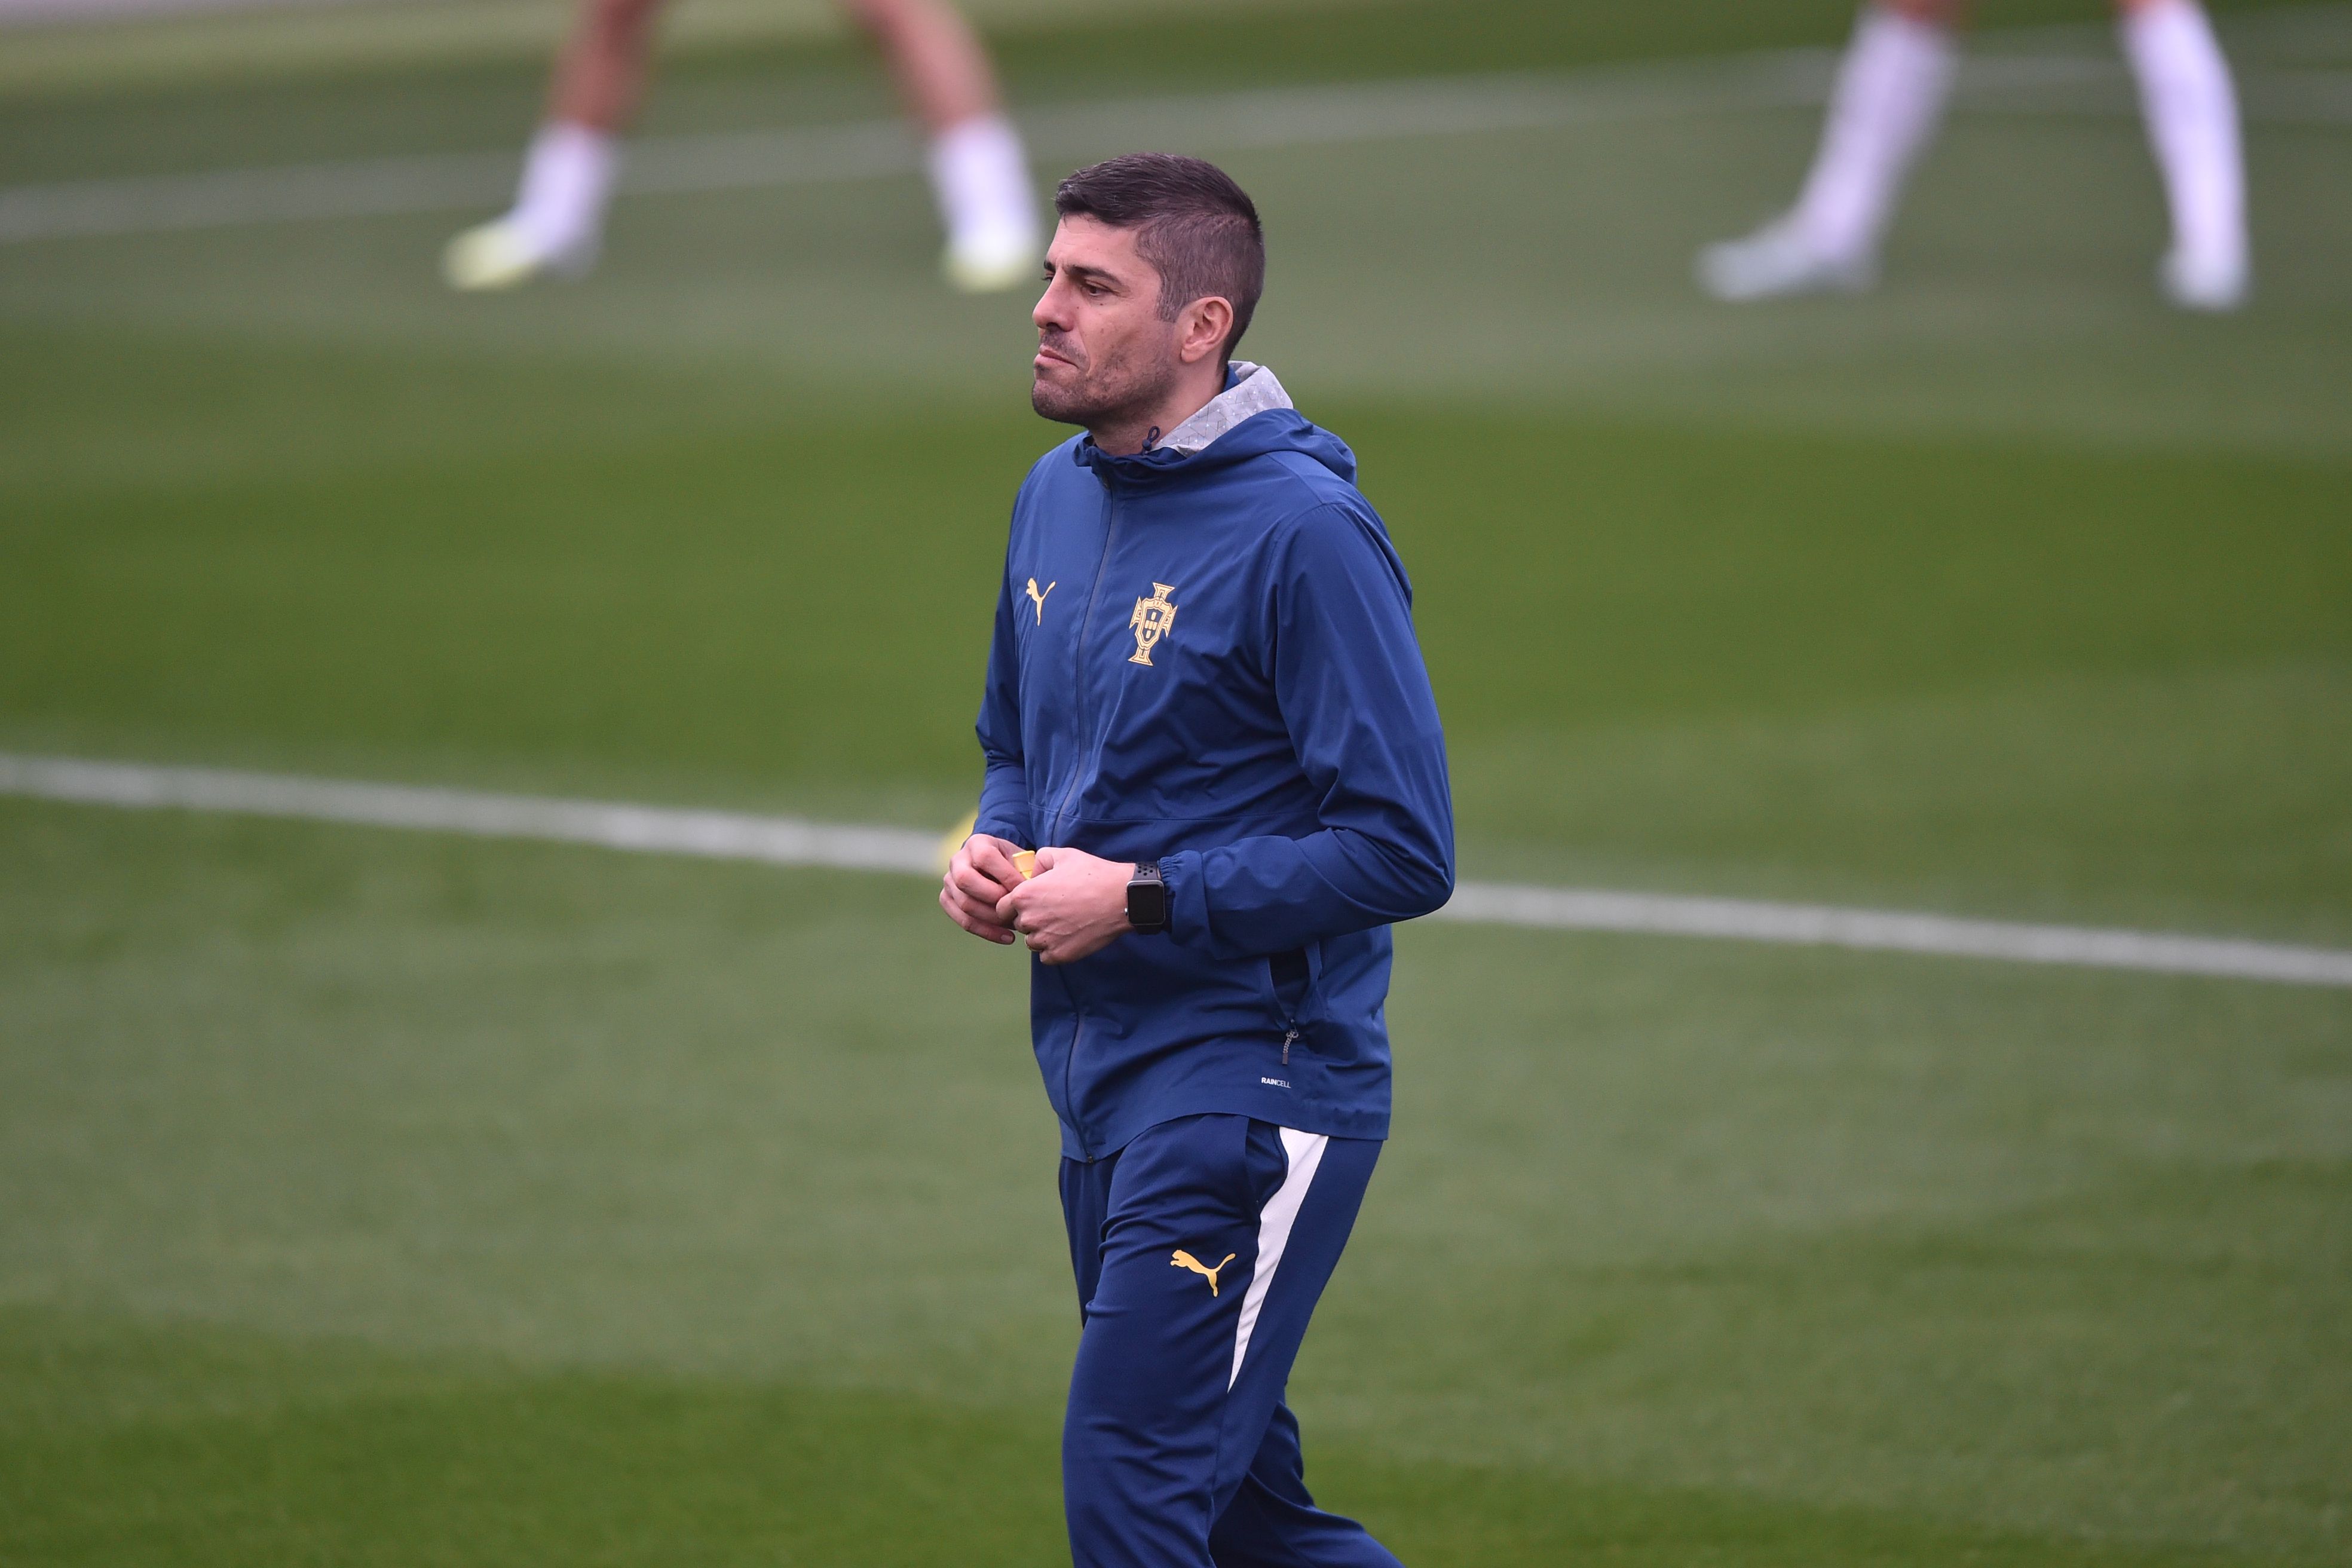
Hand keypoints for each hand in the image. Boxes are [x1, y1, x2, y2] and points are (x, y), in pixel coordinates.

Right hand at [940, 833, 1025, 944]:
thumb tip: (1029, 889)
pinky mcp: (947, 899)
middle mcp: (957, 860)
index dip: (1005, 876)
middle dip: (993, 898)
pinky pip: (962, 920)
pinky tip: (1008, 937)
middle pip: (966, 880)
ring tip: (1016, 925)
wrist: (998, 869)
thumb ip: (1025, 870)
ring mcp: (949, 880)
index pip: (985, 858)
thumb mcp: (1021, 860)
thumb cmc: (1014, 865)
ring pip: (964, 903)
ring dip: (992, 919)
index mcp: (977, 843)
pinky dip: (986, 931)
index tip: (1025, 890)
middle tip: (1015, 909)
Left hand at [997, 847, 1135, 964]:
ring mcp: (1044, 939)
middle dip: (1031, 918)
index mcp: (1024, 895)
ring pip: (1032, 942)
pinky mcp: (1059, 955)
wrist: (1120, 898)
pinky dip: (1053, 949)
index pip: (1001, 909)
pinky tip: (1068, 935)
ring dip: (1042, 935)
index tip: (1028, 904)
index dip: (1012, 906)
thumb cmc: (1092, 874)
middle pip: (1019, 925)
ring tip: (1063, 923)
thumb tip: (1031, 875)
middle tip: (1053, 910)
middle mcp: (1030, 919)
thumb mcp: (1061, 855)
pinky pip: (1045, 956)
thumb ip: (1038, 862)